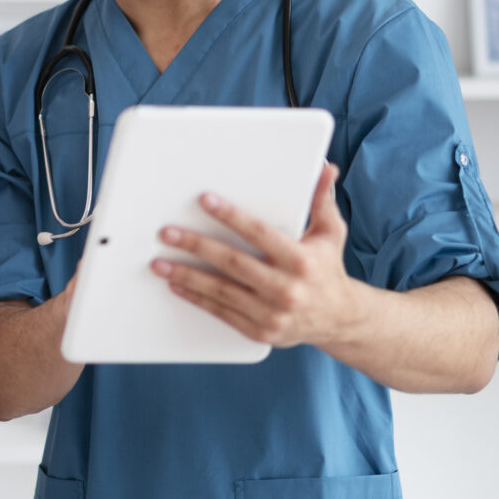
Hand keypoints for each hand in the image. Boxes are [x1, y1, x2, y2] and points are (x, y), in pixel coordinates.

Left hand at [150, 163, 362, 348]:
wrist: (338, 319)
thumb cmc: (327, 268)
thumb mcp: (330, 232)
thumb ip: (321, 200)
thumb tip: (323, 167)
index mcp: (301, 261)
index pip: (260, 234)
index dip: (231, 216)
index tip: (205, 201)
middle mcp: (286, 289)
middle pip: (233, 263)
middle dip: (196, 245)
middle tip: (168, 233)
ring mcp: (272, 313)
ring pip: (221, 290)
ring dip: (186, 274)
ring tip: (160, 262)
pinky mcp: (260, 331)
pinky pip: (222, 312)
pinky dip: (197, 298)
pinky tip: (177, 284)